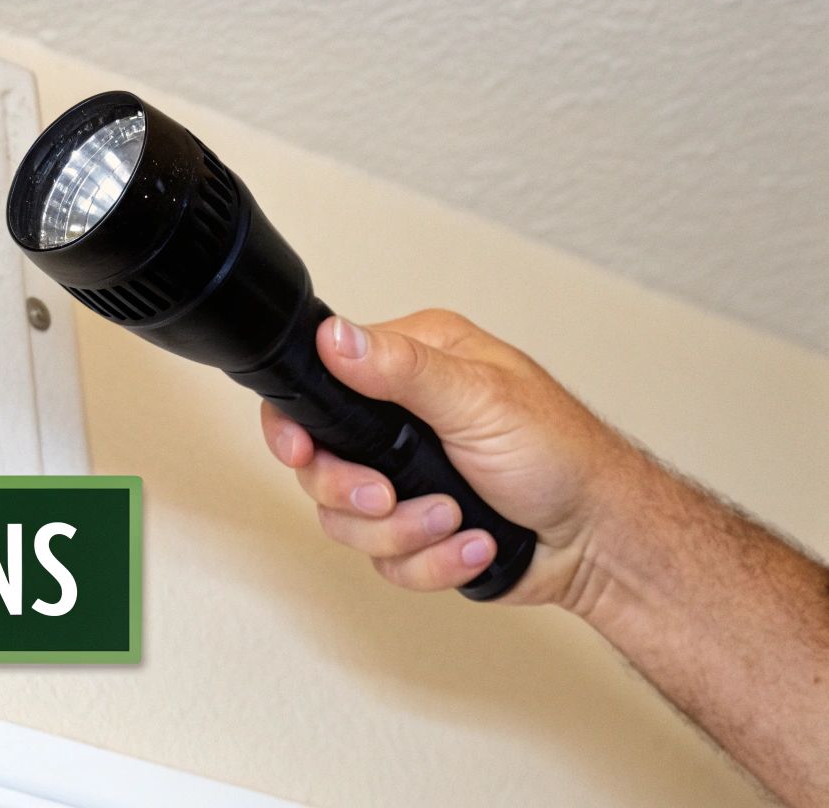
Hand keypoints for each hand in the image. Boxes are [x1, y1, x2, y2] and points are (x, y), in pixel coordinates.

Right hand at [259, 309, 651, 605]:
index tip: (302, 454)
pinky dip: (432, 562)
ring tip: (457, 520)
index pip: (317, 386)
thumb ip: (401, 368)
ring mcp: (403, 478)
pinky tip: (473, 545)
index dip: (295, 428)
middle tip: (391, 497)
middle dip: (357, 494)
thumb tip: (334, 335)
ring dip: (406, 533)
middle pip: (318, 466)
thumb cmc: (563, 457)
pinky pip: (384, 561)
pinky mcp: (415, 530)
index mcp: (410, 366)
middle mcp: (398, 420)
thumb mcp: (480, 399)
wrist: (601, 540)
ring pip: (346, 522)